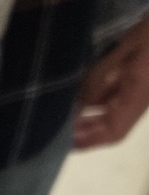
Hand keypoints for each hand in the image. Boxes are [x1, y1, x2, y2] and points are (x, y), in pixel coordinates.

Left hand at [73, 15, 148, 149]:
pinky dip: (97, 98)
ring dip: (88, 114)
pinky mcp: (138, 78)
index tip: (62, 144)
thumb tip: (76, 107)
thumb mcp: (122, 50)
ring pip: (111, 111)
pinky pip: (115, 95)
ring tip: (61, 112)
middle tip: (55, 128)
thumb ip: (98, 79)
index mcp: (138, 98)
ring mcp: (139, 89)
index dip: (88, 142)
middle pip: (110, 126)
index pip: (113, 132)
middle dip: (84, 130)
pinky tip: (78, 93)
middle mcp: (139, 100)